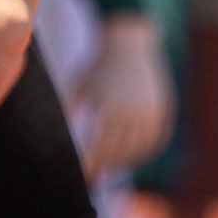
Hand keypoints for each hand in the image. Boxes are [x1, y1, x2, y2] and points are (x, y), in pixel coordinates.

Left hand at [73, 15, 175, 177]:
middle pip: (120, 153)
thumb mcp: (80, 86)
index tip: (82, 176)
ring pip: (140, 150)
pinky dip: (145, 152)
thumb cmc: (97, 66)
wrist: (129, 41)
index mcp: (111, 106)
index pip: (100, 148)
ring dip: (125, 161)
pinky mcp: (164, 109)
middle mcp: (134, 111)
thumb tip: (52, 134)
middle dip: (105, 166)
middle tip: (94, 174)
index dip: (91, 166)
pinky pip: (156, 141)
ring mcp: (152, 111)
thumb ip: (68, 110)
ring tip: (110, 164)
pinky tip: (131, 154)